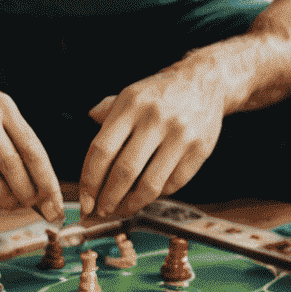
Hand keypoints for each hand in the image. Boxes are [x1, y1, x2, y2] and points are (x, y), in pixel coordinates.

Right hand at [0, 62, 62, 221]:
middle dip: (25, 193)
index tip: (54, 203)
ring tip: (11, 204)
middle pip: (9, 165)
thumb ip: (21, 144)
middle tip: (31, 204)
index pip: (31, 149)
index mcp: (2, 105)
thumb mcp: (2, 111)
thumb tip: (44, 191)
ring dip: (3, 200)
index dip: (46, 181)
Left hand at [78, 63, 224, 218]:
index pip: (102, 150)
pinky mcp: (200, 148)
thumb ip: (108, 110)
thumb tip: (89, 119)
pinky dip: (158, 194)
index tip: (85, 200)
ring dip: (132, 204)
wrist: (205, 81)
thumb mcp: (132, 93)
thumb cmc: (162, 92)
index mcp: (131, 104)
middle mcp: (155, 119)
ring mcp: (180, 134)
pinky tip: (148, 194)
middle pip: (124, 171)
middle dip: (108, 198)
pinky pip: (174, 184)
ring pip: (150, 184)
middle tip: (100, 210)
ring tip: (123, 208)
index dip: (90, 180)